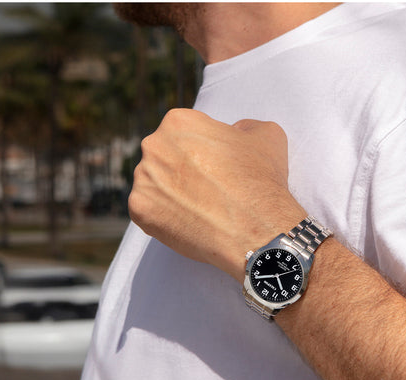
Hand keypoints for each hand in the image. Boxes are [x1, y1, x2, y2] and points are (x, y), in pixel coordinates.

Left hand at [129, 109, 306, 281]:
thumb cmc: (262, 184)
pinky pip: (147, 212)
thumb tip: (234, 131)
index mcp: (179, 122)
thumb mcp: (266, 136)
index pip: (183, 134)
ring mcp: (143, 179)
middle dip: (181, 172)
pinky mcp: (138, 210)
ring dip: (170, 194)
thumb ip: (243, 126)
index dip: (201, 152)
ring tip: (198, 210)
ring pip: (153, 185)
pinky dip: (163, 218)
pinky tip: (187, 223)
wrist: (255, 231)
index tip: (215, 169)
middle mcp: (154, 145)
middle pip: (163, 157)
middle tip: (205, 191)